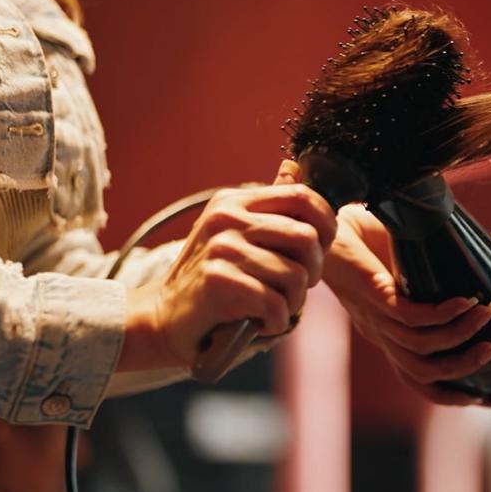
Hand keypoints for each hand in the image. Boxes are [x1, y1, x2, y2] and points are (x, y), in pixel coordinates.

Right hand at [121, 170, 336, 374]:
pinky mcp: (217, 280)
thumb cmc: (211, 281)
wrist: (164, 317)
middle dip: (313, 271)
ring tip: (273, 309)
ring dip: (293, 303)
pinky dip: (276, 322)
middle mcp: (227, 218)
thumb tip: (292, 168)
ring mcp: (221, 247)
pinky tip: (261, 322)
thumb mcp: (236, 236)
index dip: (326, 225)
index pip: (303, 196)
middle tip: (295, 288)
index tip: (318, 251)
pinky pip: (275, 303)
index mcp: (235, 202)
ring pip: (295, 275)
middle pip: (307, 237)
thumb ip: (267, 209)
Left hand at [321, 201, 490, 405]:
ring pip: (423, 347)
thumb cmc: (370, 235)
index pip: (419, 381)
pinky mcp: (374, 297)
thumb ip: (455, 260)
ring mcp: (377, 317)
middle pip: (425, 375)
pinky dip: (442, 314)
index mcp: (389, 335)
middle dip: (466, 367)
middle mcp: (382, 334)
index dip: (450, 394)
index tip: (485, 394)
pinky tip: (465, 300)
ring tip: (488, 313)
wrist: (331, 220)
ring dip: (461, 335)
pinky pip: (412, 318)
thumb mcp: (418, 256)